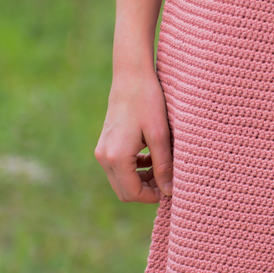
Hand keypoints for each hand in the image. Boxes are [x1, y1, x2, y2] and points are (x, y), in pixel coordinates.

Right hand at [94, 65, 172, 202]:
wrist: (131, 76)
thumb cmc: (148, 102)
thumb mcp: (160, 135)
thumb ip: (164, 165)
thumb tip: (170, 192)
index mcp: (116, 157)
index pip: (132, 193)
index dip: (153, 196)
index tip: (171, 188)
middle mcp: (104, 156)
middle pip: (124, 191)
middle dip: (147, 190)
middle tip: (169, 180)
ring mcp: (102, 150)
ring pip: (122, 180)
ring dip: (142, 180)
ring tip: (164, 168)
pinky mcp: (106, 143)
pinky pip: (119, 166)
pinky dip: (135, 168)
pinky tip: (153, 156)